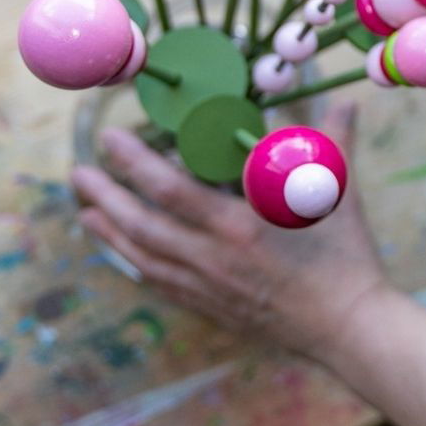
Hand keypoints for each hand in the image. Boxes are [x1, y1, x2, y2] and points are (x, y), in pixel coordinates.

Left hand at [70, 104, 390, 361]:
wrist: (346, 325)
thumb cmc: (345, 256)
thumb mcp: (338, 192)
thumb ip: (333, 141)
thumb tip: (346, 100)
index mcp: (239, 225)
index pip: (171, 189)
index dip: (134, 163)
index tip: (110, 138)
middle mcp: (213, 258)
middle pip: (143, 226)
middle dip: (105, 197)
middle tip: (78, 172)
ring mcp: (209, 287)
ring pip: (144, 258)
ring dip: (110, 233)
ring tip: (86, 210)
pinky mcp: (212, 307)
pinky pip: (161, 285)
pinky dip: (136, 266)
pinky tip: (122, 253)